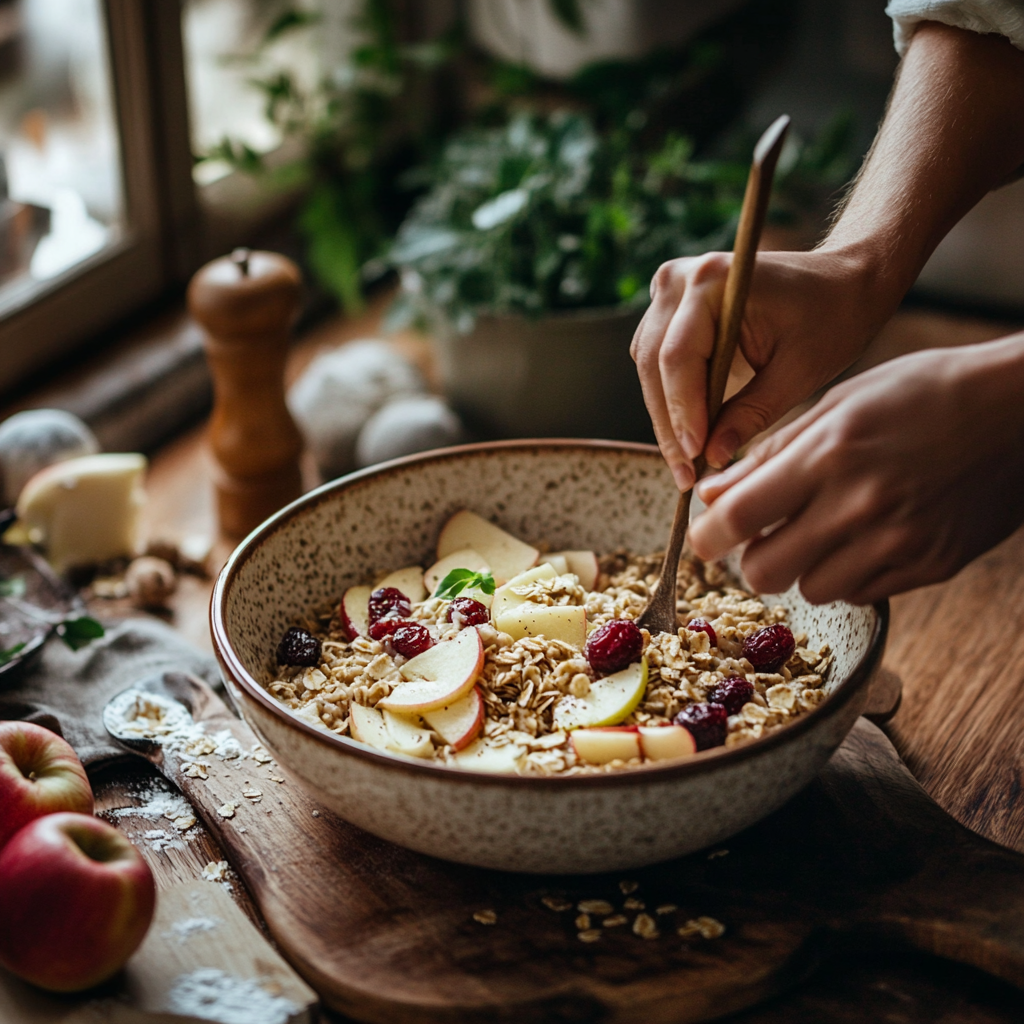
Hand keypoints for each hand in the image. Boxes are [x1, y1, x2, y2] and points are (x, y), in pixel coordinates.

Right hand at [630, 247, 894, 489]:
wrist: (843, 282)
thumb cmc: (830, 320)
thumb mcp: (798, 373)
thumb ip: (750, 414)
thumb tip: (711, 459)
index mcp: (713, 281)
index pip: (679, 357)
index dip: (683, 411)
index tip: (694, 458)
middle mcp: (681, 278)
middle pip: (654, 363)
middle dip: (670, 423)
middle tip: (684, 475)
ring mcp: (671, 288)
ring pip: (647, 364)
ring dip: (665, 414)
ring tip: (685, 462)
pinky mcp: (670, 308)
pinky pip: (655, 359)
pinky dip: (668, 396)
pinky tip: (687, 433)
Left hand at [689, 336, 1023, 604]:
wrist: (1021, 408)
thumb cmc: (923, 392)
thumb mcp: (839, 402)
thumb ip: (770, 453)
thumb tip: (713, 494)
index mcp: (829, 455)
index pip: (737, 519)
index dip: (706, 535)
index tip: (704, 534)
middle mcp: (859, 506)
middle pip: (764, 572)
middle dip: (751, 558)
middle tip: (762, 535)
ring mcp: (899, 542)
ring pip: (811, 590)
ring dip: (803, 566)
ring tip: (824, 529)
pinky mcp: (931, 566)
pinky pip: (861, 593)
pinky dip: (850, 573)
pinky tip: (866, 536)